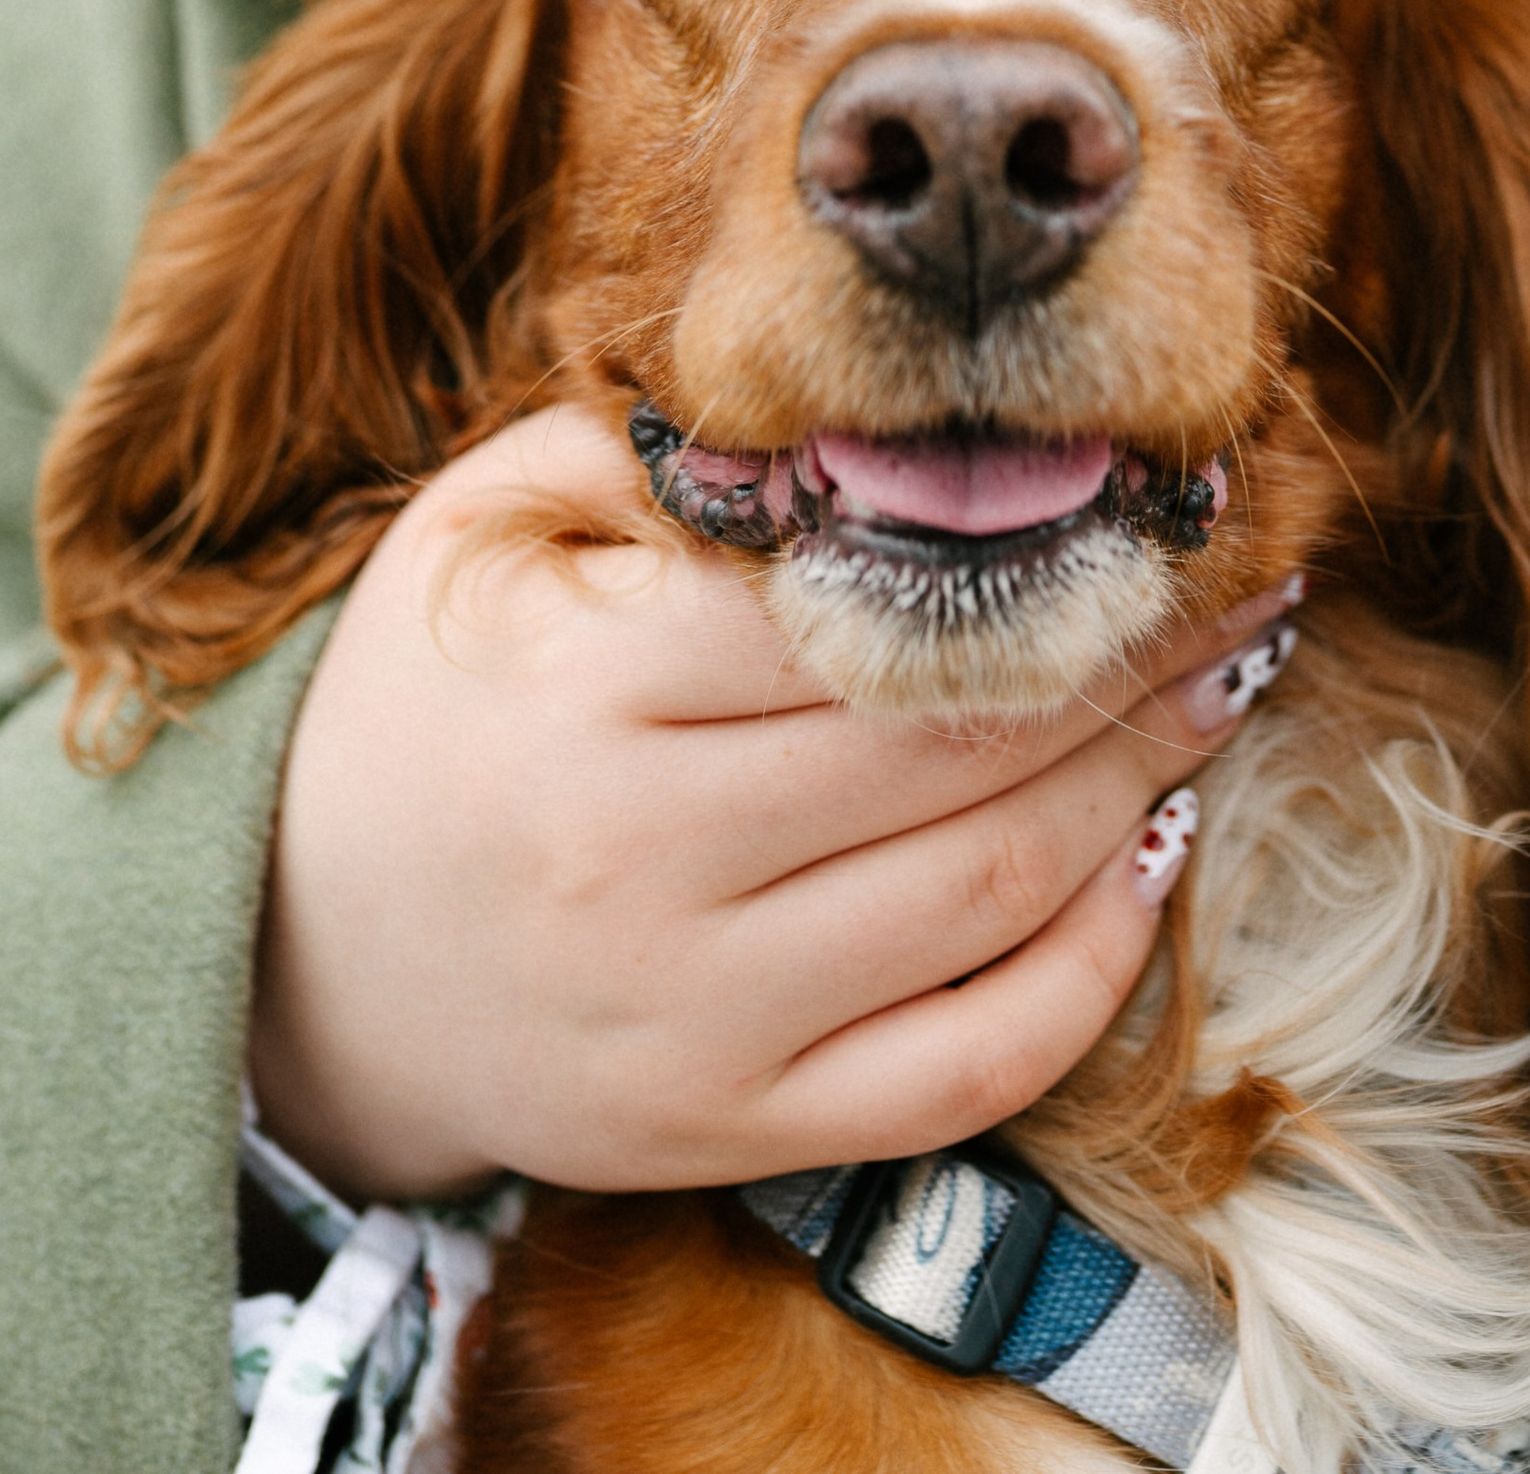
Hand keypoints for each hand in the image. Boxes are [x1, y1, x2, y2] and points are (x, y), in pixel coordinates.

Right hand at [249, 405, 1300, 1201]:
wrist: (295, 956)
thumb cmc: (423, 701)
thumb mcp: (483, 528)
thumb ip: (652, 452)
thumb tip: (848, 400)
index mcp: (580, 691)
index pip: (845, 606)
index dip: (1017, 542)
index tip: (1132, 484)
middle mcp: (641, 865)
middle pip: (949, 746)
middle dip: (1120, 654)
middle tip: (1233, 577)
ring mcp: (695, 1020)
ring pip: (984, 896)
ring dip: (1136, 783)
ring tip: (1217, 684)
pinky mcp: (732, 1129)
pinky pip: (963, 1067)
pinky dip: (1087, 971)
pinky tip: (1147, 861)